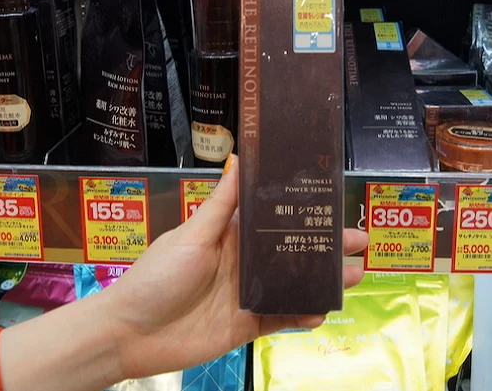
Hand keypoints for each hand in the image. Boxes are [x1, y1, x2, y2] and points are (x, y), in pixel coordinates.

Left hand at [105, 155, 367, 378]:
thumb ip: (220, 205)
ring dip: (324, 280)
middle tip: (360, 242)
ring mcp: (248, 295)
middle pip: (293, 252)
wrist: (131, 333)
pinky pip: (282, 318)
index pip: (275, 219)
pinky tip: (322, 309)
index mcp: (231, 236)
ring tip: (355, 274)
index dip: (304, 212)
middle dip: (327, 246)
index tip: (333, 202)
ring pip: (295, 284)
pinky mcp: (247, 325)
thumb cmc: (157, 277)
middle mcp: (244, 263)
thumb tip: (240, 159)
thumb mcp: (190, 235)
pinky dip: (303, 314)